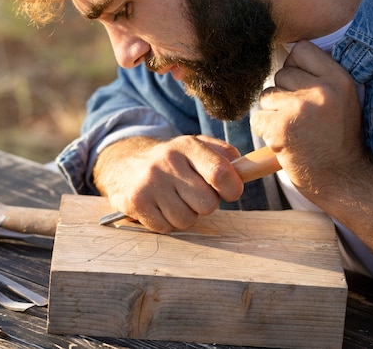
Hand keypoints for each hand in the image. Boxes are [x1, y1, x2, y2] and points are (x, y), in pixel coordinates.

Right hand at [93, 134, 242, 232]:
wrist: (125, 164)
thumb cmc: (172, 160)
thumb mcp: (196, 147)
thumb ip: (225, 155)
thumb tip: (247, 169)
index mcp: (187, 145)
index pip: (221, 173)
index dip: (233, 189)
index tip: (229, 191)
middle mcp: (167, 161)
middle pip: (207, 204)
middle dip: (205, 204)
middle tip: (193, 193)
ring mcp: (150, 182)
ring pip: (187, 220)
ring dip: (186, 215)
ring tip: (175, 199)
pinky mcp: (136, 202)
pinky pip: (167, 228)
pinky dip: (167, 222)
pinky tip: (160, 206)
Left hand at [250, 40, 363, 208]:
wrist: (342, 179)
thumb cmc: (338, 139)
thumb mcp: (343, 99)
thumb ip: (320, 76)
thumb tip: (289, 53)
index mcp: (338, 79)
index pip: (301, 50)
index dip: (296, 67)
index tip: (302, 87)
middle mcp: (321, 90)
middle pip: (281, 73)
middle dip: (284, 94)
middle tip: (300, 116)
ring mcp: (300, 108)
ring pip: (266, 95)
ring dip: (273, 112)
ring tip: (293, 129)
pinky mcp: (281, 128)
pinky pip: (257, 117)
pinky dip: (265, 130)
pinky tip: (283, 140)